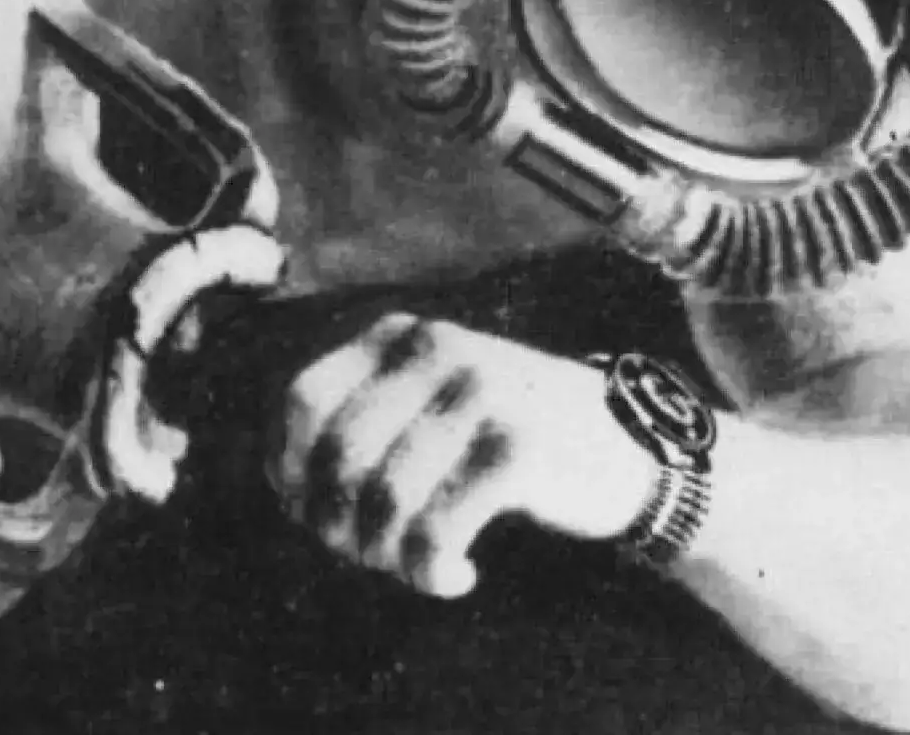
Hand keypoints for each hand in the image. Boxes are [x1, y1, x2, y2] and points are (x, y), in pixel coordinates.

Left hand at [269, 313, 658, 597]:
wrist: (624, 443)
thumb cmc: (503, 433)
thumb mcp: (428, 395)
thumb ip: (359, 415)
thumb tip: (284, 486)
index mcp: (398, 331)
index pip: (298, 397)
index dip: (287, 466)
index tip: (311, 508)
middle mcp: (435, 347)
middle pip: (335, 456)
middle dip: (333, 524)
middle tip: (366, 551)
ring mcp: (478, 392)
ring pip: (382, 500)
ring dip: (384, 556)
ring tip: (412, 566)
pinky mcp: (516, 447)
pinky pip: (436, 531)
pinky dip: (432, 573)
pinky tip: (456, 578)